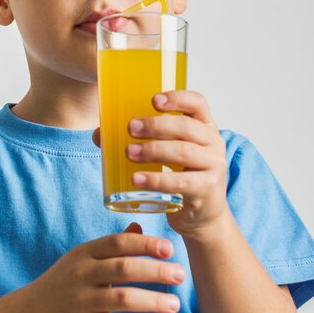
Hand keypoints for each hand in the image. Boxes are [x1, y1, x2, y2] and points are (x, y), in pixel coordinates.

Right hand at [20, 223, 184, 312]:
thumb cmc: (61, 284)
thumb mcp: (81, 259)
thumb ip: (111, 246)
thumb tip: (139, 227)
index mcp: (84, 254)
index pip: (117, 243)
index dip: (145, 244)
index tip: (169, 248)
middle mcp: (82, 275)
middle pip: (124, 268)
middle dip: (155, 271)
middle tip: (181, 274)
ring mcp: (81, 302)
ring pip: (123, 299)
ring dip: (153, 302)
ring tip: (175, 305)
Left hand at [93, 91, 228, 237]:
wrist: (202, 215)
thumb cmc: (180, 175)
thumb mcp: (167, 153)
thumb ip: (139, 140)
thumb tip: (100, 134)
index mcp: (205, 126)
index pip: (197, 103)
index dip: (177, 98)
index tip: (153, 100)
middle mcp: (213, 143)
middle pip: (186, 127)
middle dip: (156, 125)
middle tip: (131, 128)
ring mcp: (213, 167)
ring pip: (183, 152)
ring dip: (153, 150)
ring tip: (129, 152)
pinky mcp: (206, 190)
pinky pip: (180, 182)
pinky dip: (156, 179)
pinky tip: (137, 179)